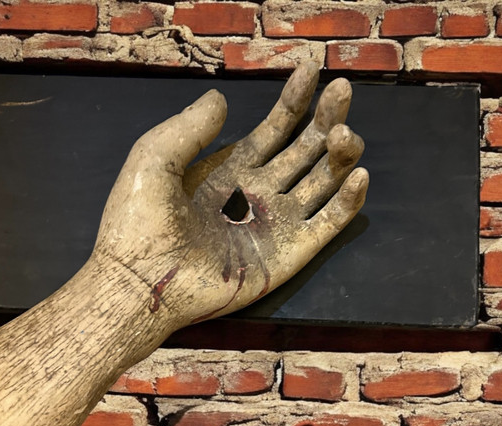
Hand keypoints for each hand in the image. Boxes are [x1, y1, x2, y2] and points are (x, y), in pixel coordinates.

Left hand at [94, 62, 368, 331]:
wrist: (143, 279)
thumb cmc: (141, 218)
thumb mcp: (157, 158)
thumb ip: (191, 127)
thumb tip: (222, 98)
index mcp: (231, 169)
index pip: (274, 129)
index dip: (294, 101)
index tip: (311, 69)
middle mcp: (260, 192)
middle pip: (305, 151)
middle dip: (325, 120)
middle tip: (343, 92)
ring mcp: (276, 224)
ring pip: (322, 183)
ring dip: (340, 156)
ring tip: (346, 135)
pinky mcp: (289, 254)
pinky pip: (327, 225)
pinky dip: (346, 202)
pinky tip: (360, 175)